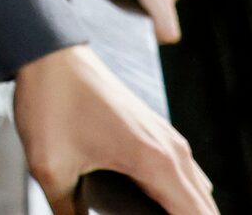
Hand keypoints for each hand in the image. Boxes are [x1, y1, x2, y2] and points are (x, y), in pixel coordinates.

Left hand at [13, 46, 212, 214]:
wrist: (47, 53)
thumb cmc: (50, 102)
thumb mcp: (50, 166)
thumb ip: (67, 211)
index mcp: (156, 161)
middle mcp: (173, 150)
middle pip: (204, 209)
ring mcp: (168, 139)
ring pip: (198, 192)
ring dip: (188, 213)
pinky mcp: (156, 133)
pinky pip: (184, 175)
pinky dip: (181, 197)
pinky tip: (159, 208)